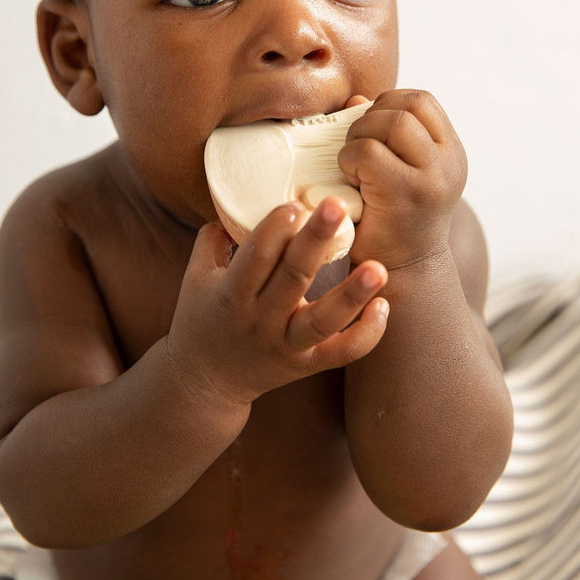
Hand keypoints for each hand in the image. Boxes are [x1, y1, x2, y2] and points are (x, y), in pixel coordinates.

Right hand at [166, 198, 388, 405]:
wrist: (205, 381)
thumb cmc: (201, 318)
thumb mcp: (195, 276)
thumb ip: (213, 237)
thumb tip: (238, 198)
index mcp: (231, 295)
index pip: (255, 258)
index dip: (274, 231)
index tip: (294, 204)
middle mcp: (260, 321)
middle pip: (292, 278)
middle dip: (315, 241)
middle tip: (336, 205)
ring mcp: (286, 345)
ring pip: (323, 322)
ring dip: (352, 294)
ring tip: (378, 268)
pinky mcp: (307, 365)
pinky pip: (341, 353)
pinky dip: (366, 334)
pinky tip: (383, 305)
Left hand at [339, 90, 467, 268]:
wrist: (401, 276)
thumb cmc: (391, 220)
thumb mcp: (396, 171)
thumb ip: (383, 134)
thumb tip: (355, 100)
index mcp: (451, 152)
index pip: (421, 100)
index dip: (387, 104)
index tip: (370, 134)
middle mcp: (449, 162)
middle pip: (406, 106)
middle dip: (370, 120)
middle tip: (357, 151)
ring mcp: (432, 178)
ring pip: (389, 122)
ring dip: (359, 138)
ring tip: (355, 167)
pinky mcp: (406, 193)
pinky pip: (367, 152)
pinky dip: (348, 160)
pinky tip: (351, 182)